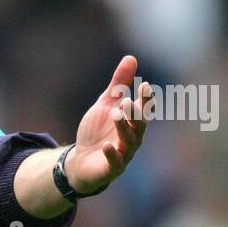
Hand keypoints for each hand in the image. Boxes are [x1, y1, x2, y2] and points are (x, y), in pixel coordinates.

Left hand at [67, 55, 153, 194]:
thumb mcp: (106, 104)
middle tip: (126, 101)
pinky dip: (112, 154)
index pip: (144, 109)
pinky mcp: (113, 168)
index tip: (145, 86)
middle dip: (135, 113)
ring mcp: (125, 154)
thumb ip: (118, 84)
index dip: (146, 99)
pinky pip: (116, 163)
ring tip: (115, 115)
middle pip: (139, 125)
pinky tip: (106, 145)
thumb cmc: (97, 131)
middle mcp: (133, 137)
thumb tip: (131, 57)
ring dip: (123, 129)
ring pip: (129, 141)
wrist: (81, 160)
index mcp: (133, 121)